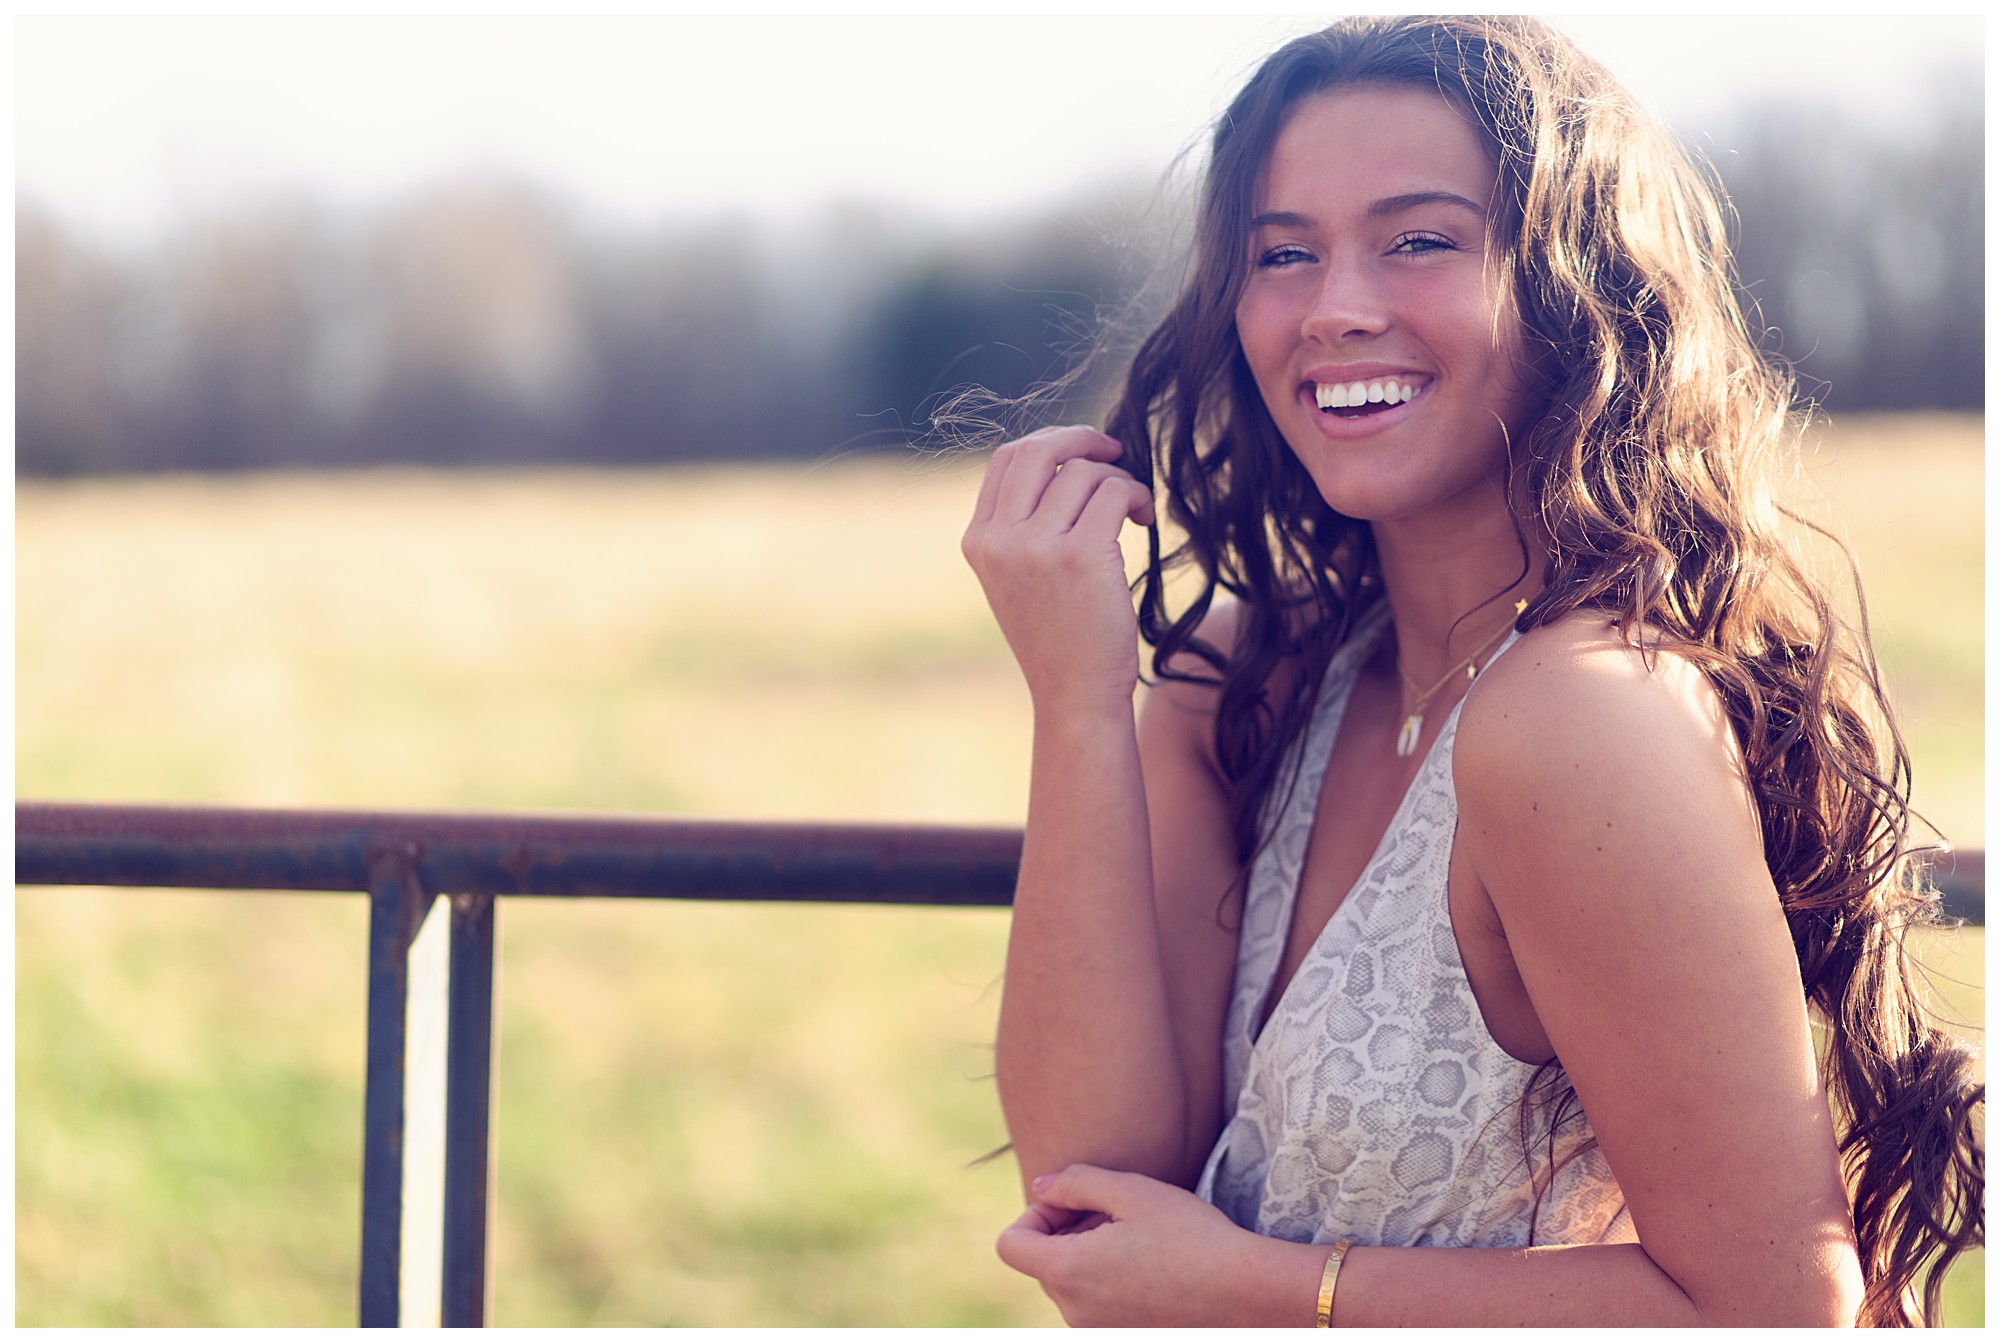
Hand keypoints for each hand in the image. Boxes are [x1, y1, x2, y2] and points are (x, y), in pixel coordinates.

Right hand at [960, 426, 1154, 717]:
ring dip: (1118, 480)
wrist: (1075, 696)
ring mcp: (1035, 546)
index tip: (1084, 453)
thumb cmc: (1059, 637)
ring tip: (1133, 510)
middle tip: (1115, 449)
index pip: (1007, 459)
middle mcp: (1000, 539)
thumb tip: (1066, 459)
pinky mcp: (1079, 555)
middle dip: (1081, 437)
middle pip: (1037, 449)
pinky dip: (1136, 495)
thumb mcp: (1020, 578)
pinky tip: (1143, 520)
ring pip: (1083, 471)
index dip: (1050, 442)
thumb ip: (1024, 524)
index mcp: (979, 540)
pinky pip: (1114, 492)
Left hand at [994, 1163, 1259, 1326]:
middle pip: (1043, 1265)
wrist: (1248, 1294)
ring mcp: (1099, 1332)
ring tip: (1139, 1238)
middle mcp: (1074, 1313)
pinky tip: (1151, 1266)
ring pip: (1073, 1285)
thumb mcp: (1132, 1191)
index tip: (1073, 1205)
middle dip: (1068, 1232)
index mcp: (1068, 1274)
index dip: (1034, 1216)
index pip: (1011, 1246)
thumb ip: (1075, 1183)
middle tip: (1116, 1213)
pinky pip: (1097, 1307)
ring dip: (1091, 1257)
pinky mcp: (1124, 1339)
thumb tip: (1042, 1188)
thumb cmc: (1191, 1237)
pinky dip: (1110, 1283)